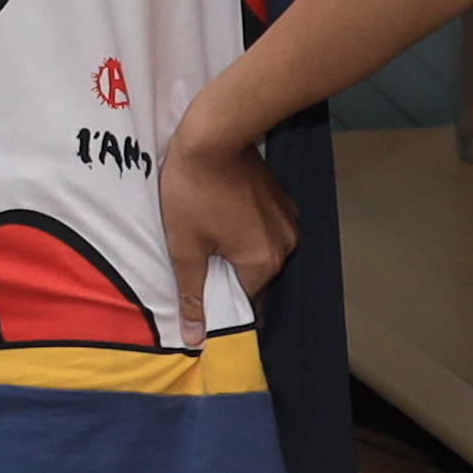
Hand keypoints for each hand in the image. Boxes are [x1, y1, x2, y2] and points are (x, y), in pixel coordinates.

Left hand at [156, 93, 296, 339]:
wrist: (214, 134)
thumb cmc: (192, 190)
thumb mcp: (184, 247)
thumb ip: (192, 295)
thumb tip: (195, 339)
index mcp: (263, 263)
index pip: (245, 305)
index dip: (220, 306)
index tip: (199, 295)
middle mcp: (286, 246)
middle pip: (256, 280)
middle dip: (228, 278)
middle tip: (198, 260)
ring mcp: (289, 221)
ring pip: (261, 254)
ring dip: (237, 254)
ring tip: (208, 235)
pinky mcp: (284, 202)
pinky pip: (266, 231)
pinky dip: (247, 233)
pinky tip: (223, 217)